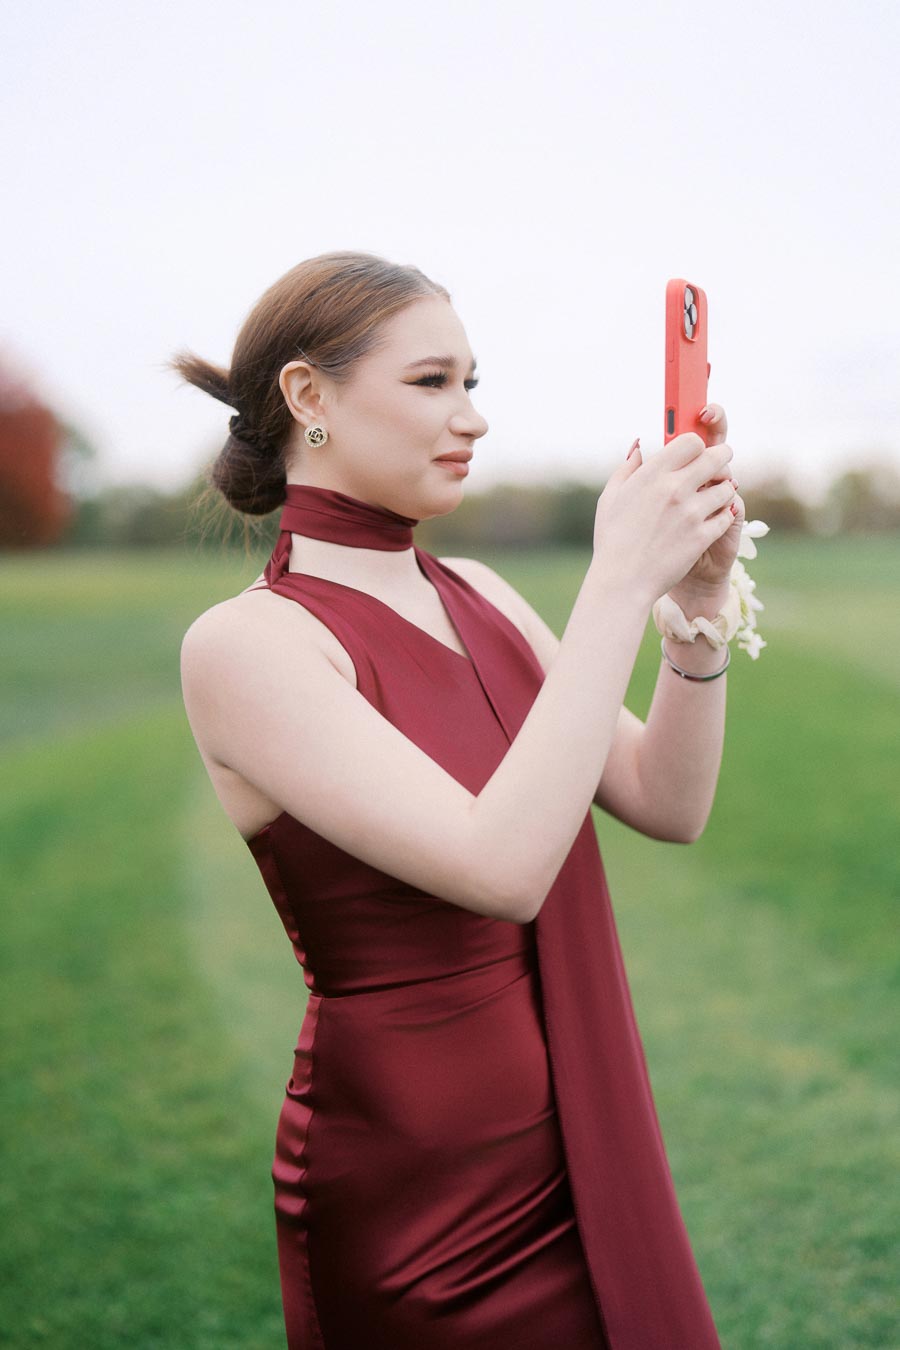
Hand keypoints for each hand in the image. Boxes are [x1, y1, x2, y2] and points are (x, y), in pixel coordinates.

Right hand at [593, 422, 736, 606]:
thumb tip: (638, 446)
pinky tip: (713, 519)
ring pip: (726, 487)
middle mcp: (674, 488)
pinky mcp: (702, 536)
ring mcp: (690, 513)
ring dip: (724, 490)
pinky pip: (726, 516)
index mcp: (652, 474)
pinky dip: (722, 516)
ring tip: (716, 496)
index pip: (692, 441)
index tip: (697, 453)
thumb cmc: (612, 539)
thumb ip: (627, 468)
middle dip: (722, 458)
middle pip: (716, 457)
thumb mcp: (610, 498)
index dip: (697, 445)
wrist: (622, 581)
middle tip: (722, 464)